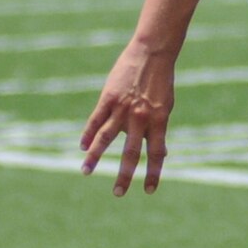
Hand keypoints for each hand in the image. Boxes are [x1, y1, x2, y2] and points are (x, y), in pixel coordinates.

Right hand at [80, 42, 175, 194]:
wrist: (152, 53)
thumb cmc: (161, 82)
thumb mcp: (166, 107)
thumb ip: (160, 129)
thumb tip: (162, 153)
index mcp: (159, 122)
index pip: (157, 155)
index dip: (153, 174)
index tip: (149, 191)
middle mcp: (141, 119)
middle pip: (131, 153)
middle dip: (124, 176)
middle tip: (118, 194)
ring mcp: (123, 109)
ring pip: (105, 139)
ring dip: (95, 158)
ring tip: (85, 172)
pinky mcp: (108, 98)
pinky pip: (95, 121)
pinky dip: (88, 134)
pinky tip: (82, 147)